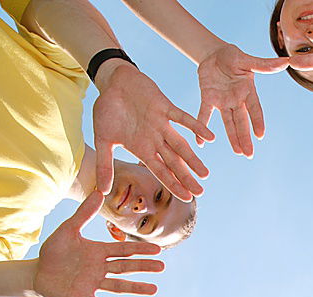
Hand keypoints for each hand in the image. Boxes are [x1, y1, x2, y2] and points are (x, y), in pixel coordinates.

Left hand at [35, 192, 163, 296]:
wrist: (37, 273)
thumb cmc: (53, 251)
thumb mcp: (68, 229)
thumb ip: (84, 213)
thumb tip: (99, 192)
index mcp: (99, 252)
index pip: (123, 250)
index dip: (139, 250)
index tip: (157, 249)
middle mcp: (100, 268)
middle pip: (126, 267)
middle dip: (143, 267)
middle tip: (162, 267)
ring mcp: (94, 284)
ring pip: (119, 286)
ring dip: (136, 288)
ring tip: (154, 289)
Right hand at [93, 63, 214, 200]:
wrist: (113, 81)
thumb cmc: (108, 110)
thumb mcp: (103, 139)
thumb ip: (105, 164)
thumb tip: (103, 191)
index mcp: (142, 149)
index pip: (160, 171)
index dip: (173, 184)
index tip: (186, 198)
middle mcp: (155, 140)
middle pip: (174, 162)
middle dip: (186, 177)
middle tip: (200, 192)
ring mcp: (162, 124)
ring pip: (180, 145)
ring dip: (192, 159)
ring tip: (205, 174)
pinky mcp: (165, 107)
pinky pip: (183, 118)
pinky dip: (195, 126)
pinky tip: (210, 137)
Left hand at [195, 43, 287, 156]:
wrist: (214, 53)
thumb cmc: (232, 55)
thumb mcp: (246, 59)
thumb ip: (263, 64)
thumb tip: (285, 62)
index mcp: (247, 91)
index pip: (254, 109)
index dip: (257, 121)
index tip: (260, 135)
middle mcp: (236, 100)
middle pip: (242, 121)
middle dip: (245, 137)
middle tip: (248, 154)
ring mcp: (222, 102)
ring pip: (228, 123)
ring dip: (232, 137)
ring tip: (238, 152)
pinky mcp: (208, 100)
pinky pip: (205, 115)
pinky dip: (202, 128)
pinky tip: (201, 142)